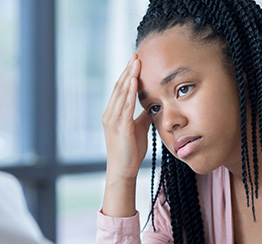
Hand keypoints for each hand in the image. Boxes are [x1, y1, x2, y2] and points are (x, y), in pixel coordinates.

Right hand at [102, 54, 151, 180]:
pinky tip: (134, 81)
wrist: (123, 171)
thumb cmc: (130, 152)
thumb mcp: (138, 129)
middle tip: (136, 55)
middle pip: (119, 87)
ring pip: (120, 93)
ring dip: (129, 76)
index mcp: (113, 114)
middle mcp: (110, 114)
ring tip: (136, 62)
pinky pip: (124, 106)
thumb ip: (142, 116)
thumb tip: (152, 105)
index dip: (128, 74)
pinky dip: (129, 92)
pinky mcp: (120, 127)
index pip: (120, 90)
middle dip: (128, 70)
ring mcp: (113, 120)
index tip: (135, 61)